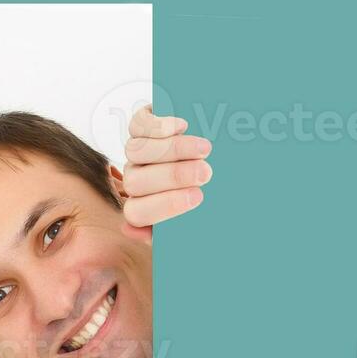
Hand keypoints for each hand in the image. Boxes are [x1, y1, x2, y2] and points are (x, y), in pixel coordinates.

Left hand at [120, 105, 212, 240]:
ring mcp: (138, 154)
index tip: (199, 197)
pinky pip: (138, 125)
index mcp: (144, 209)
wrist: (224, 158)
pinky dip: (158, 125)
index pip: (137, 213)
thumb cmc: (217, 196)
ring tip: (205, 149)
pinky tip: (182, 126)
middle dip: (172, 177)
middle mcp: (137, 182)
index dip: (164, 206)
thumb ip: (180, 232)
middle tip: (206, 173)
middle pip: (136, 182)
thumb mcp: (205, 220)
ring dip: (172, 150)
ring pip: (136, 153)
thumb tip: (132, 231)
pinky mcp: (143, 127)